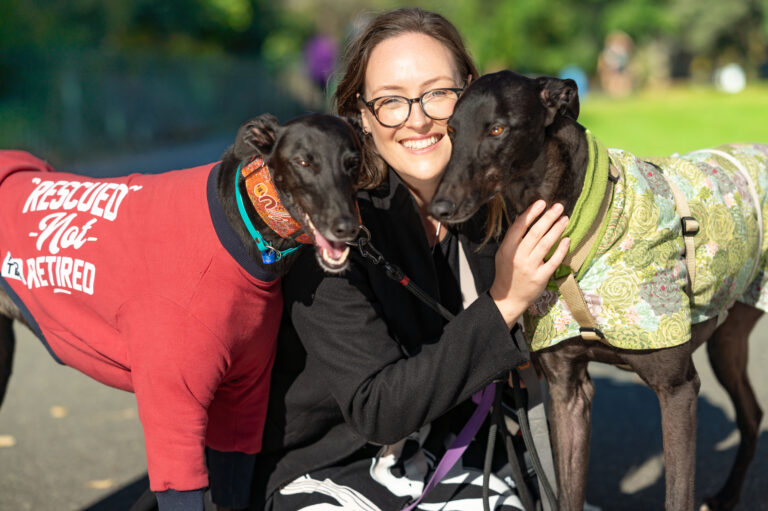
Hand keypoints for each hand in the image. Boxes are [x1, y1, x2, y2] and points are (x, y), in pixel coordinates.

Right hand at [489, 200, 569, 327]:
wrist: (507, 298)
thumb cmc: (506, 273)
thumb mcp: (503, 254)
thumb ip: (513, 238)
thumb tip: (524, 217)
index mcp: (507, 249)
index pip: (519, 227)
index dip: (531, 213)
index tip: (541, 203)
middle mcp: (518, 257)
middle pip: (535, 233)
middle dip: (548, 218)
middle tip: (558, 207)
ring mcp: (530, 268)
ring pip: (545, 244)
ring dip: (556, 229)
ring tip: (564, 218)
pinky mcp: (540, 277)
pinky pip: (553, 261)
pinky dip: (561, 249)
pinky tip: (567, 239)